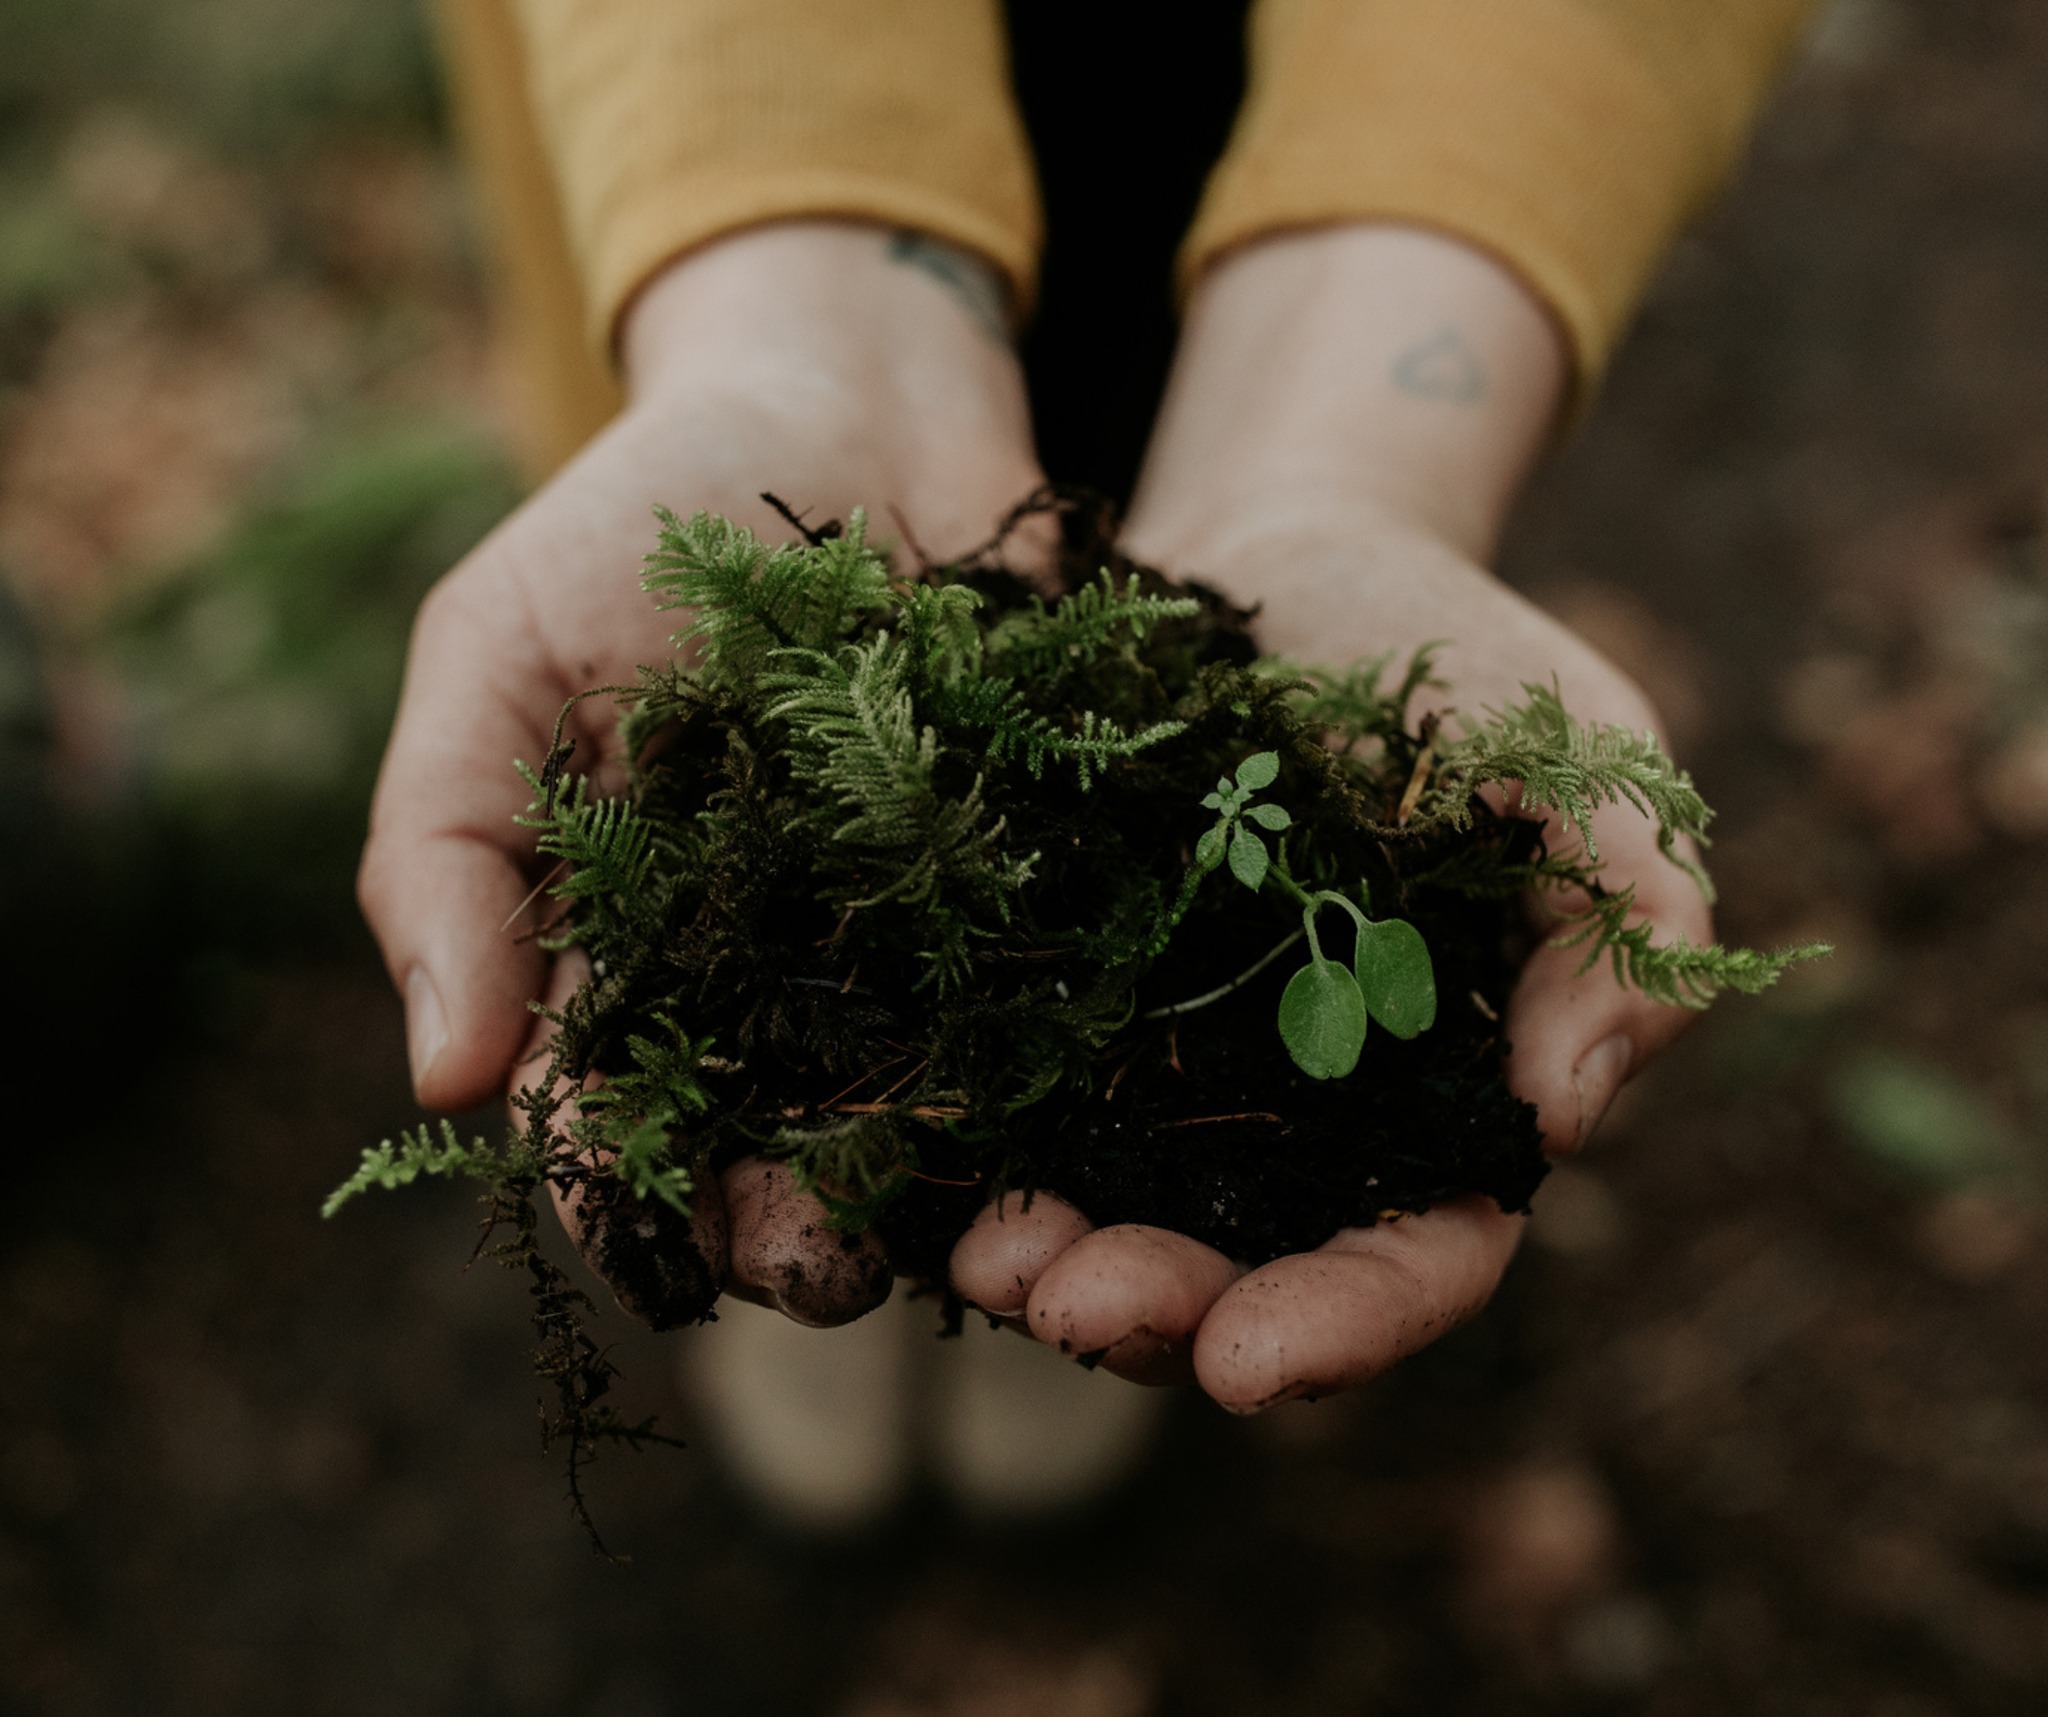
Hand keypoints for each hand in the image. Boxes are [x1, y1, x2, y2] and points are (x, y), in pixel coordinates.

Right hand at [359, 220, 1043, 1326]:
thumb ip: (446, 850)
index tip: (651, 1234)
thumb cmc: (640, 517)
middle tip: (822, 1265)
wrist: (852, 398)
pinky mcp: (1031, 882)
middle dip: (785, 1219)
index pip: (604, 1109)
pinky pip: (1043, 994)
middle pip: (769, 1141)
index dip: (618, 1187)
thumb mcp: (497, 655)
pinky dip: (1056, 1060)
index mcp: (622, 945)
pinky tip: (1076, 1109)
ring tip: (950, 1228)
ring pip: (910, 1101)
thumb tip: (444, 1082)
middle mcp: (768, 970)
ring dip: (925, 1182)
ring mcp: (907, 935)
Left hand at [949, 226, 1711, 1408]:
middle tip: (1068, 1303)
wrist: (1297, 557)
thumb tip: (1561, 1118)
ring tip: (983, 1256)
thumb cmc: (1463, 660)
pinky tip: (910, 1169)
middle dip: (1160, 1313)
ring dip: (1045, 1263)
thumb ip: (1626, 930)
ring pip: (1110, 1212)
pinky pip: (1012, 1097)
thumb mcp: (1587, 766)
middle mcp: (1299, 1122)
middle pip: (1239, 1269)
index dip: (1346, 1322)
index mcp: (1440, 1102)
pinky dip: (967, 1149)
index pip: (1415, 1256)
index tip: (1255, 1362)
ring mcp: (1170, 1067)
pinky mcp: (1067, 998)